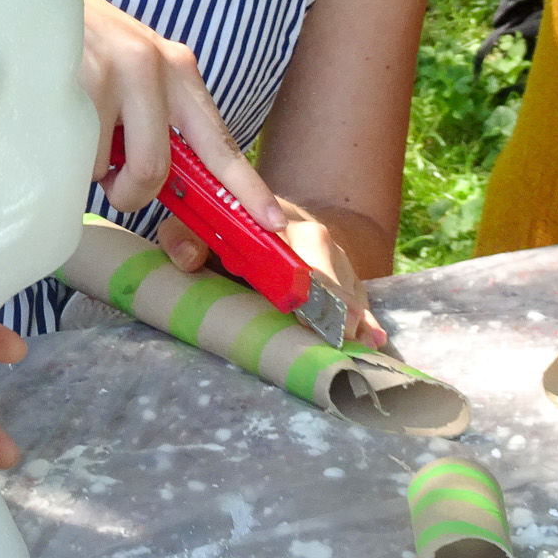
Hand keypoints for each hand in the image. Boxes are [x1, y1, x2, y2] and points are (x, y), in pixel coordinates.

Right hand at [79, 0, 285, 231]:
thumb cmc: (84, 43)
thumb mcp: (135, 68)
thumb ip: (158, 116)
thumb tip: (166, 183)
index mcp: (178, 68)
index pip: (218, 141)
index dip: (246, 189)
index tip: (272, 223)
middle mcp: (151, 67)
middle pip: (155, 168)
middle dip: (131, 192)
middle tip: (112, 183)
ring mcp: (110, 73)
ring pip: (108, 167)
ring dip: (89, 168)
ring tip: (74, 131)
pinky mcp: (71, 81)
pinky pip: (73, 154)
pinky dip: (63, 153)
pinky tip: (53, 117)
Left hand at [157, 205, 385, 347]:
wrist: (248, 210)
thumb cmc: (217, 225)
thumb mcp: (193, 225)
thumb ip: (183, 237)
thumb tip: (190, 258)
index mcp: (274, 220)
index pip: (295, 249)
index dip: (303, 283)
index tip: (303, 315)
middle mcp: (310, 232)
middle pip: (332, 269)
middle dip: (336, 305)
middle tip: (336, 339)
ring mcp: (330, 252)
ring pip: (349, 284)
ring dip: (354, 317)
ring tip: (359, 347)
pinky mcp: (340, 271)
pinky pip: (358, 294)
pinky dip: (366, 317)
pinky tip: (374, 339)